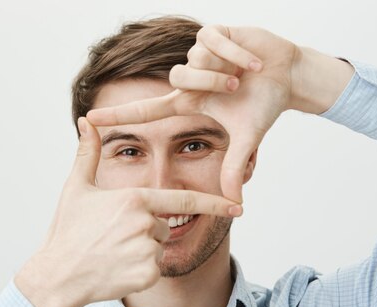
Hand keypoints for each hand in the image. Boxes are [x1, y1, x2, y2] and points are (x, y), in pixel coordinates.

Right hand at [14, 117, 240, 306]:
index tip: (237, 206)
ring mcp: (147, 251)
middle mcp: (145, 223)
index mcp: (135, 199)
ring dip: (142, 249)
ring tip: (112, 251)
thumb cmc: (67, 231)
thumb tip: (87, 121)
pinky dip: (140, 270)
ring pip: (158, 246)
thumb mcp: (77, 189)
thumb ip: (88, 154)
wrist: (58, 276)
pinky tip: (116, 268)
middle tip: (113, 236)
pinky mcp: (147, 275)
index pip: (184, 200)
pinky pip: (154, 268)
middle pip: (164, 224)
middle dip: (146, 229)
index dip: (213, 203)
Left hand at [86, 25, 299, 202]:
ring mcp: (200, 53)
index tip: (89, 119)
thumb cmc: (262, 104)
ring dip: (224, 70)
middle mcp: (189, 77)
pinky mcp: (214, 32)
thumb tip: (235, 204)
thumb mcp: (247, 138)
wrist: (287, 76)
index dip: (119, 115)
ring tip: (245, 75)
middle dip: (210, 84)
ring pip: (195, 59)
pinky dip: (238, 54)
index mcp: (189, 101)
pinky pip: (214, 40)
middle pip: (177, 77)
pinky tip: (252, 62)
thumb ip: (234, 168)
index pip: (147, 110)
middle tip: (235, 89)